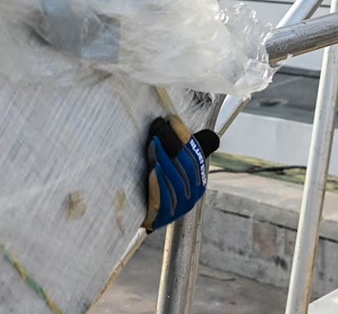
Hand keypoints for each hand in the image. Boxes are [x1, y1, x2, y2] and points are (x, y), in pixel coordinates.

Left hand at [141, 115, 219, 231]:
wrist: (138, 215)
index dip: (185, 136)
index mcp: (198, 181)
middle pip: (187, 167)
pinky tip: (152, 169)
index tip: (172, 119)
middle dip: (174, 145)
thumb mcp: (168, 166)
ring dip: (164, 160)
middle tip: (159, 129)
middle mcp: (192, 195)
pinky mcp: (163, 218)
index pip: (196, 156)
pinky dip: (159, 182)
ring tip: (153, 144)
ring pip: (176, 181)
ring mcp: (179, 208)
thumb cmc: (155, 185)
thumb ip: (176, 150)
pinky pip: (164, 199)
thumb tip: (175, 120)